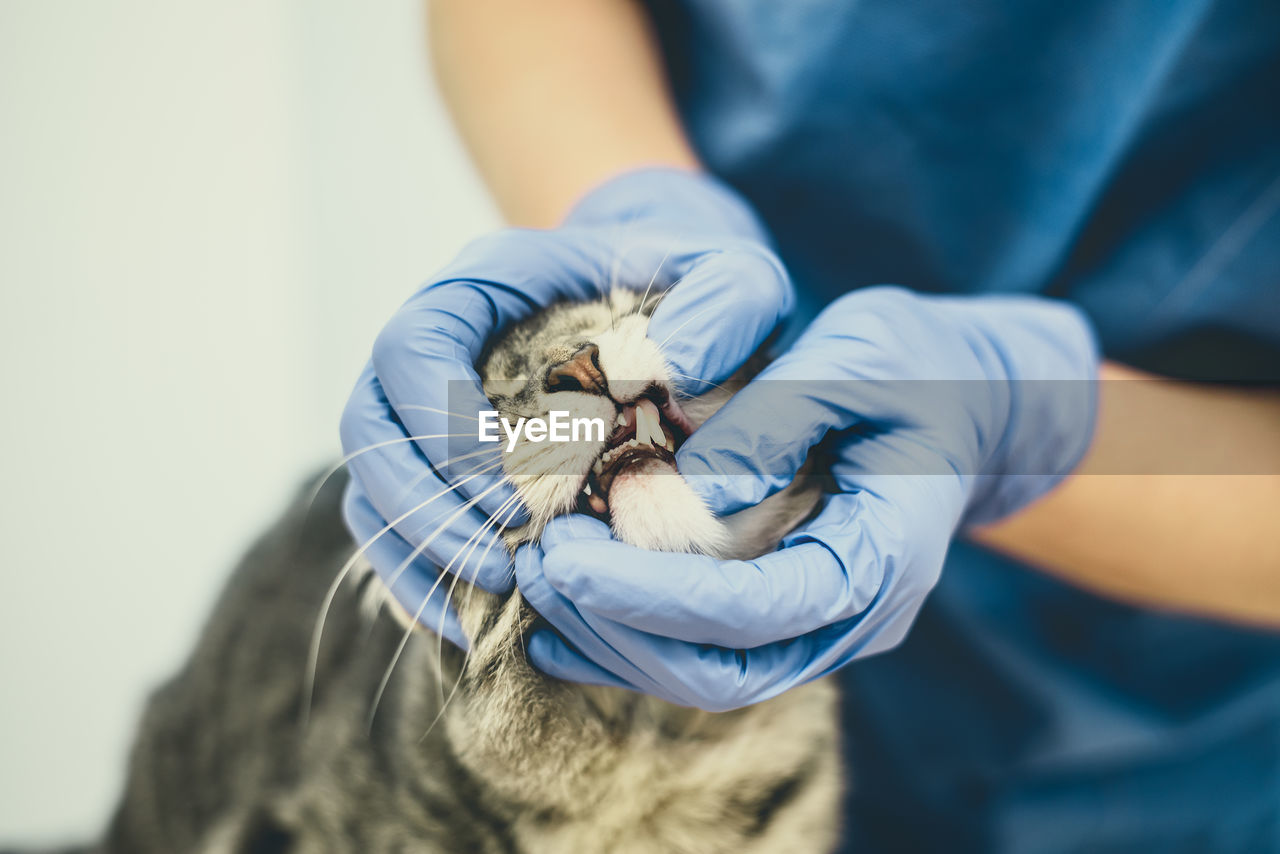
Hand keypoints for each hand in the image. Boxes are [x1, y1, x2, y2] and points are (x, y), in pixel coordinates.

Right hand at [338, 168, 792, 645]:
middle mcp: (438, 344)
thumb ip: (729, 305)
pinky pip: (395, 530)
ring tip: (499, 592)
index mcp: (486, 284)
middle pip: (370, 427)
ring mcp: (425, 410)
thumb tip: (678, 370)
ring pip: (371, 487)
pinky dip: (424, 579)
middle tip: (503, 564)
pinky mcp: (437, 470)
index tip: (512, 488)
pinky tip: (482, 614)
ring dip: (422, 551)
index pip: (414, 344)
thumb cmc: (699, 297)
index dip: (441, 423)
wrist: (677, 316)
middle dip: (426, 506)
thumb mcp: (737, 281)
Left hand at [517, 286, 1097, 707]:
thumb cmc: (920, 366)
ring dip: (612, 638)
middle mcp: (853, 617)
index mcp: (882, 558)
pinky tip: (563, 614)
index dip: (650, 594)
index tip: (564, 551)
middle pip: (721, 672)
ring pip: (705, 676)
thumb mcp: (863, 353)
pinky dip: (630, 638)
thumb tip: (690, 486)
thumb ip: (783, 413)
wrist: (967, 400)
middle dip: (617, 627)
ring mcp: (820, 626)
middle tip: (537, 562)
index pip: (755, 611)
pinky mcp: (786, 613)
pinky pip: (703, 652)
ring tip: (536, 576)